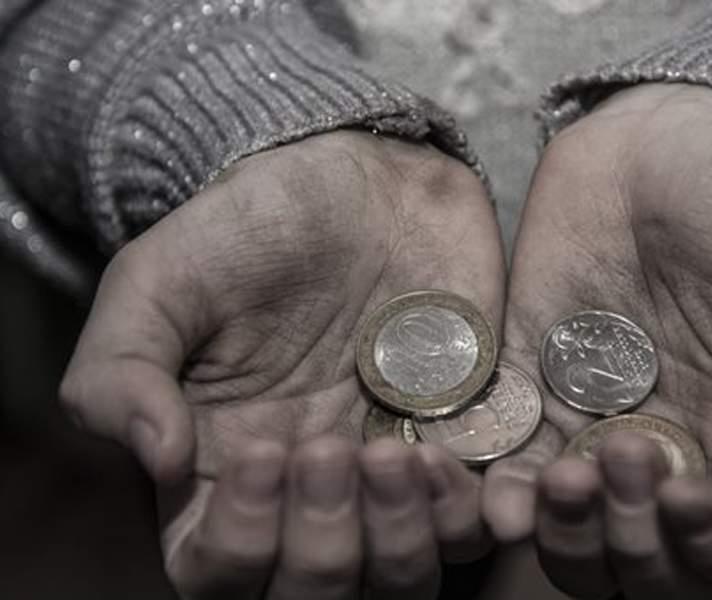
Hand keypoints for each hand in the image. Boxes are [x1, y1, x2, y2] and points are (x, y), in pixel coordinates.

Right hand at [59, 131, 504, 598]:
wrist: (357, 181)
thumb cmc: (248, 231)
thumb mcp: (155, 284)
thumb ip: (121, 375)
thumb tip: (157, 462)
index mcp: (220, 475)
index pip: (219, 572)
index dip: (240, 542)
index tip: (260, 452)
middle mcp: (307, 495)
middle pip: (318, 593)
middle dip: (324, 542)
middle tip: (329, 447)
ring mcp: (386, 478)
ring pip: (400, 578)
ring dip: (399, 538)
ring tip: (394, 454)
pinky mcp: (457, 446)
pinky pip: (473, 526)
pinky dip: (465, 515)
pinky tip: (444, 457)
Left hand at [483, 84, 711, 598]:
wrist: (662, 140)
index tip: (686, 494)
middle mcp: (679, 458)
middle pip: (653, 566)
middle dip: (632, 540)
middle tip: (621, 457)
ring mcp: (598, 431)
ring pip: (574, 539)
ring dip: (561, 536)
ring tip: (554, 483)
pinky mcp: (530, 394)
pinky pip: (504, 468)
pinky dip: (492, 496)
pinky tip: (489, 492)